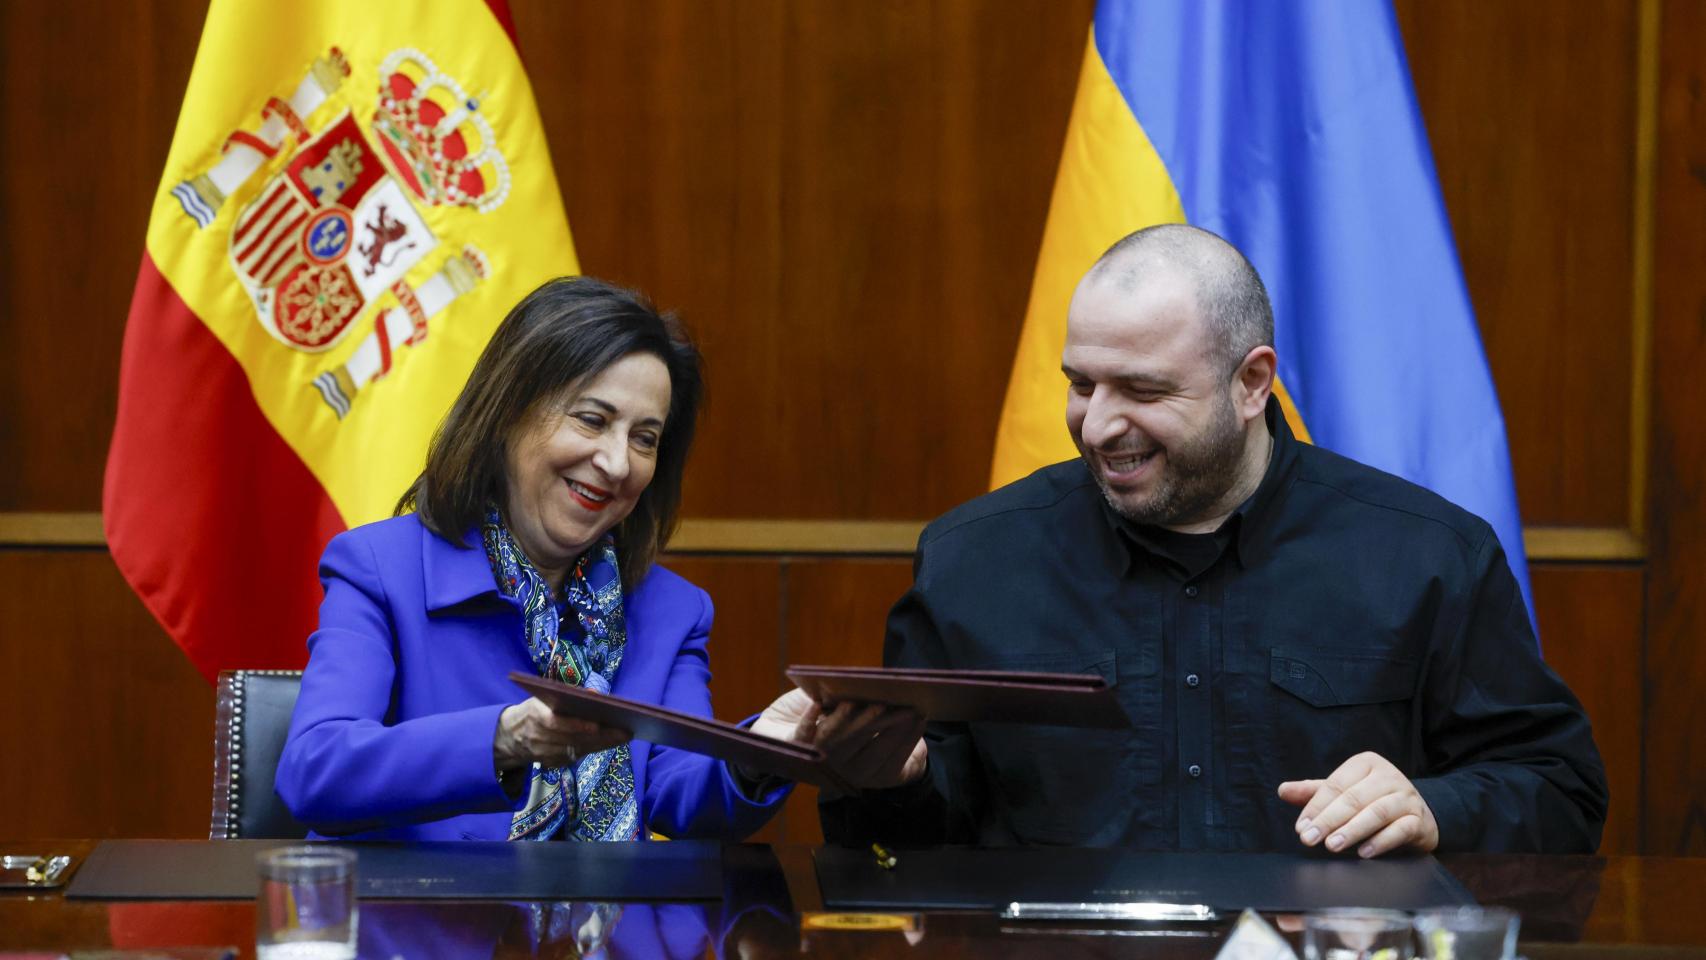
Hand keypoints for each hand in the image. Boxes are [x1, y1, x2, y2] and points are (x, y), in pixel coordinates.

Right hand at [494, 697, 631, 772]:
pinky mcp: (552, 764)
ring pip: (578, 750)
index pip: (557, 723)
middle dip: (601, 736)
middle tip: (625, 731)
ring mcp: (545, 755)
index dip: (578, 725)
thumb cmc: (535, 710)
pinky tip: (610, 743)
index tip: (599, 724)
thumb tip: (595, 695)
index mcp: (535, 716)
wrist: (511, 736)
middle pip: (574, 739)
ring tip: (623, 736)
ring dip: (602, 744)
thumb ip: (568, 695)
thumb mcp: (544, 697)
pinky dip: (594, 749)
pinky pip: (576, 757)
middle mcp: (539, 738)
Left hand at [752, 688, 926, 792]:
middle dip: (888, 728)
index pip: (890, 760)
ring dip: (855, 723)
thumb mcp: (857, 726)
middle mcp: (842, 771)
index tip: (921, 716)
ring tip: (872, 704)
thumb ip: (875, 717)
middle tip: (905, 708)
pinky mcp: (793, 749)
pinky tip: (818, 703)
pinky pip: (804, 736)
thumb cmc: (826, 724)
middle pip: (868, 751)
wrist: (779, 737)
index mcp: (862, 771)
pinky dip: (811, 719)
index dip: (906, 740)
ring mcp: (819, 762)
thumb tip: (900, 700)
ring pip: (840, 744)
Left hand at [1277, 751, 1438, 857]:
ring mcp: (1407, 797)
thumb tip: (1283, 791)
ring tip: (1332, 845)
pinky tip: (1363, 852)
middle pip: (1353, 798)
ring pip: (1377, 812)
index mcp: (1366, 763)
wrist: (1418, 815)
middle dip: (1328, 820)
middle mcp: (1388, 776)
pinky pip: (1400, 829)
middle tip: (1309, 839)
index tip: (1301, 828)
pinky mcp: (1420, 820)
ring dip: (1352, 830)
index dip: (1315, 807)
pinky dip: (1381, 841)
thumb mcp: (1344, 792)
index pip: (1335, 785)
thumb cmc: (1373, 801)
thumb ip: (1314, 792)